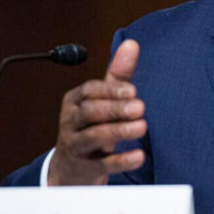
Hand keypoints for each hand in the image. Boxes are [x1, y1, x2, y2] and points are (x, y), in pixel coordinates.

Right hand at [48, 39, 146, 184]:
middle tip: (140, 108)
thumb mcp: (102, 101)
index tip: (132, 91)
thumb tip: (132, 43)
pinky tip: (139, 156)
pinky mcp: (84, 168)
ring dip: (119, 131)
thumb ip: (117, 74)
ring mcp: (75, 146)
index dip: (110, 90)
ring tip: (142, 127)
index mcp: (74, 101)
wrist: (70, 170)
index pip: (89, 91)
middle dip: (115, 109)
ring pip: (94, 136)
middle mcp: (71, 122)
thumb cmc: (91, 125)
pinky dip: (121, 161)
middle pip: (90, 112)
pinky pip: (102, 164)